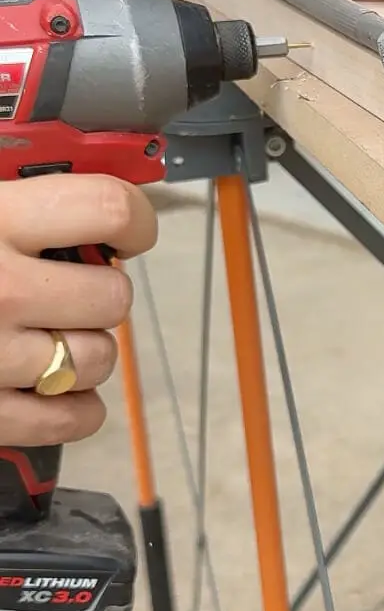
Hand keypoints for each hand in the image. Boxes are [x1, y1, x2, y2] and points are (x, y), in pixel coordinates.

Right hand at [0, 175, 156, 446]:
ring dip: (84, 352)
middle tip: (66, 292)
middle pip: (114, 296)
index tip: (127, 231)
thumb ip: (23, 193)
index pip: (107, 208)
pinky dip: (71, 410)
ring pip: (98, 360)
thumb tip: (108, 191)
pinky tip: (49, 390)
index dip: (132, 219)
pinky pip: (68, 419)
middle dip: (101, 295)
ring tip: (43, 338)